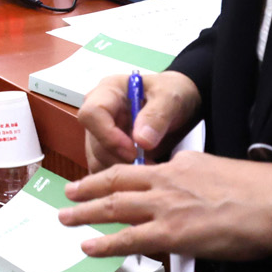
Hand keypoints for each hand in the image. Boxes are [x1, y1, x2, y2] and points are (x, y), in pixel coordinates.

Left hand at [58, 153, 271, 260]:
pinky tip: (88, 247)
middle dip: (90, 186)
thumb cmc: (261, 192)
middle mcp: (167, 180)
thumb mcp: (223, 172)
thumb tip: (197, 200)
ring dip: (85, 212)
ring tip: (66, 217)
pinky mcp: (168, 233)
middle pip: (118, 180)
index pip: (147, 169)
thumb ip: (201, 182)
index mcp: (183, 163)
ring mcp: (165, 206)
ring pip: (113, 206)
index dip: (126, 177)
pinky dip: (104, 244)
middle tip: (71, 191)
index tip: (114, 182)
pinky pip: (127, 238)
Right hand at [78, 68, 200, 170]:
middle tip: (148, 168)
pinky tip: (142, 177)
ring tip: (149, 171)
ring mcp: (100, 135)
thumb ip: (157, 116)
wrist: (180, 105)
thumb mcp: (170, 98)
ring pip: (97, 161)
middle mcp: (98, 114)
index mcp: (107, 92)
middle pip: (95, 143)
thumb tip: (141, 141)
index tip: (134, 151)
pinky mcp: (106, 152)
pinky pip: (105, 170)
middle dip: (120, 160)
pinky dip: (122, 179)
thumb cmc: (172, 92)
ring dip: (122, 172)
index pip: (92, 114)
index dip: (108, 136)